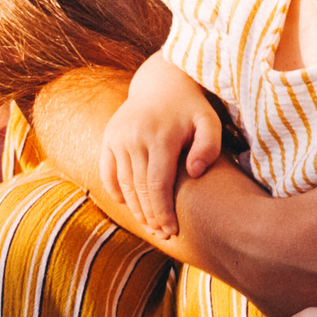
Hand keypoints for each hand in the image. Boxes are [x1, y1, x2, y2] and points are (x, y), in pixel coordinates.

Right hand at [98, 57, 224, 239]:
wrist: (162, 83)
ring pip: (123, 183)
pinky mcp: (108, 137)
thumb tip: (193, 173)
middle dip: (150, 216)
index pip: (158, 186)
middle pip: (139, 189)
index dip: (163, 212)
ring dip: (134, 208)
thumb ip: (208, 148)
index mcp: (161, 137)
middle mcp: (135, 137)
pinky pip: (107, 172)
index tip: (171, 231)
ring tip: (148, 225)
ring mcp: (118, 137)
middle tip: (161, 234)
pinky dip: (115, 191)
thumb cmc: (191, 108)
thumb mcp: (209, 122)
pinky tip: (127, 205)